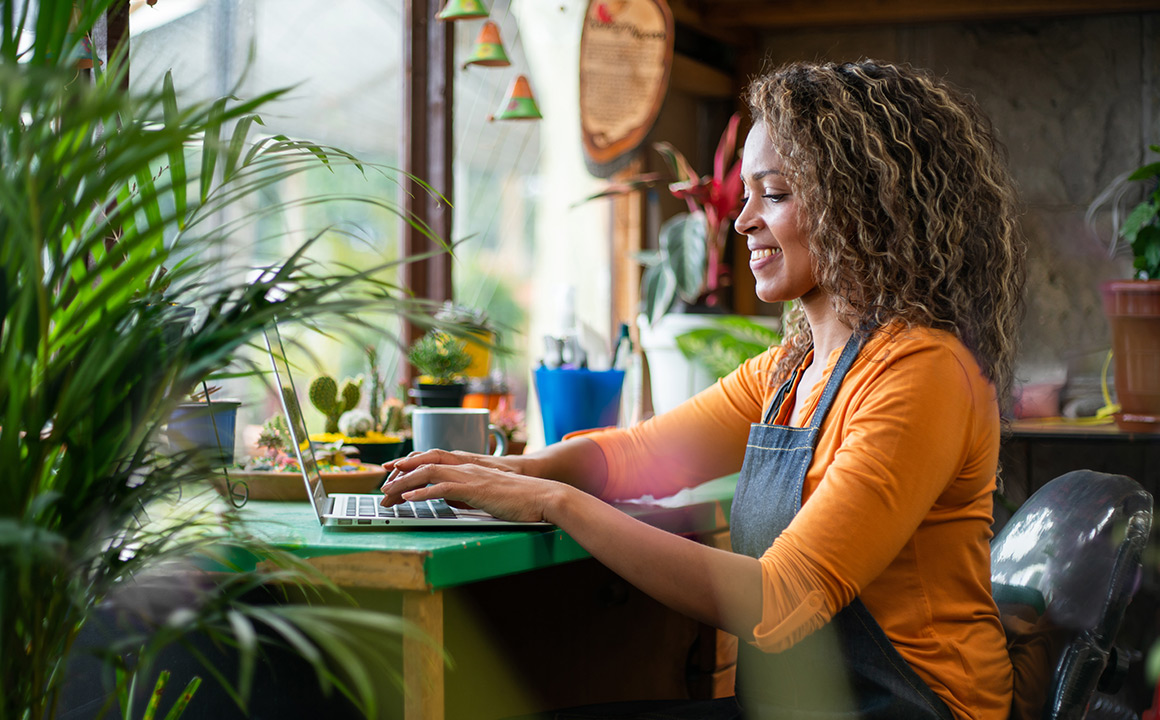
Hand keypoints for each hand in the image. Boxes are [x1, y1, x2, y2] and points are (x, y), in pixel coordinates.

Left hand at [380, 455, 566, 523]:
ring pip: (428, 473)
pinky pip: (442, 487)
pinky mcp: (475, 489)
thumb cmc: (520, 497)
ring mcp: (470, 476)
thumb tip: (453, 499)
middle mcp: (466, 466)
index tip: (392, 472)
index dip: (410, 464)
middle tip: (382, 486)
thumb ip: (469, 492)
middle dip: (400, 473)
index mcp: (469, 466)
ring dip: (404, 483)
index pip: (432, 459)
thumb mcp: (488, 493)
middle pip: (424, 463)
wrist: (542, 496)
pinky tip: (409, 498)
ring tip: (388, 493)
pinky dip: (422, 492)